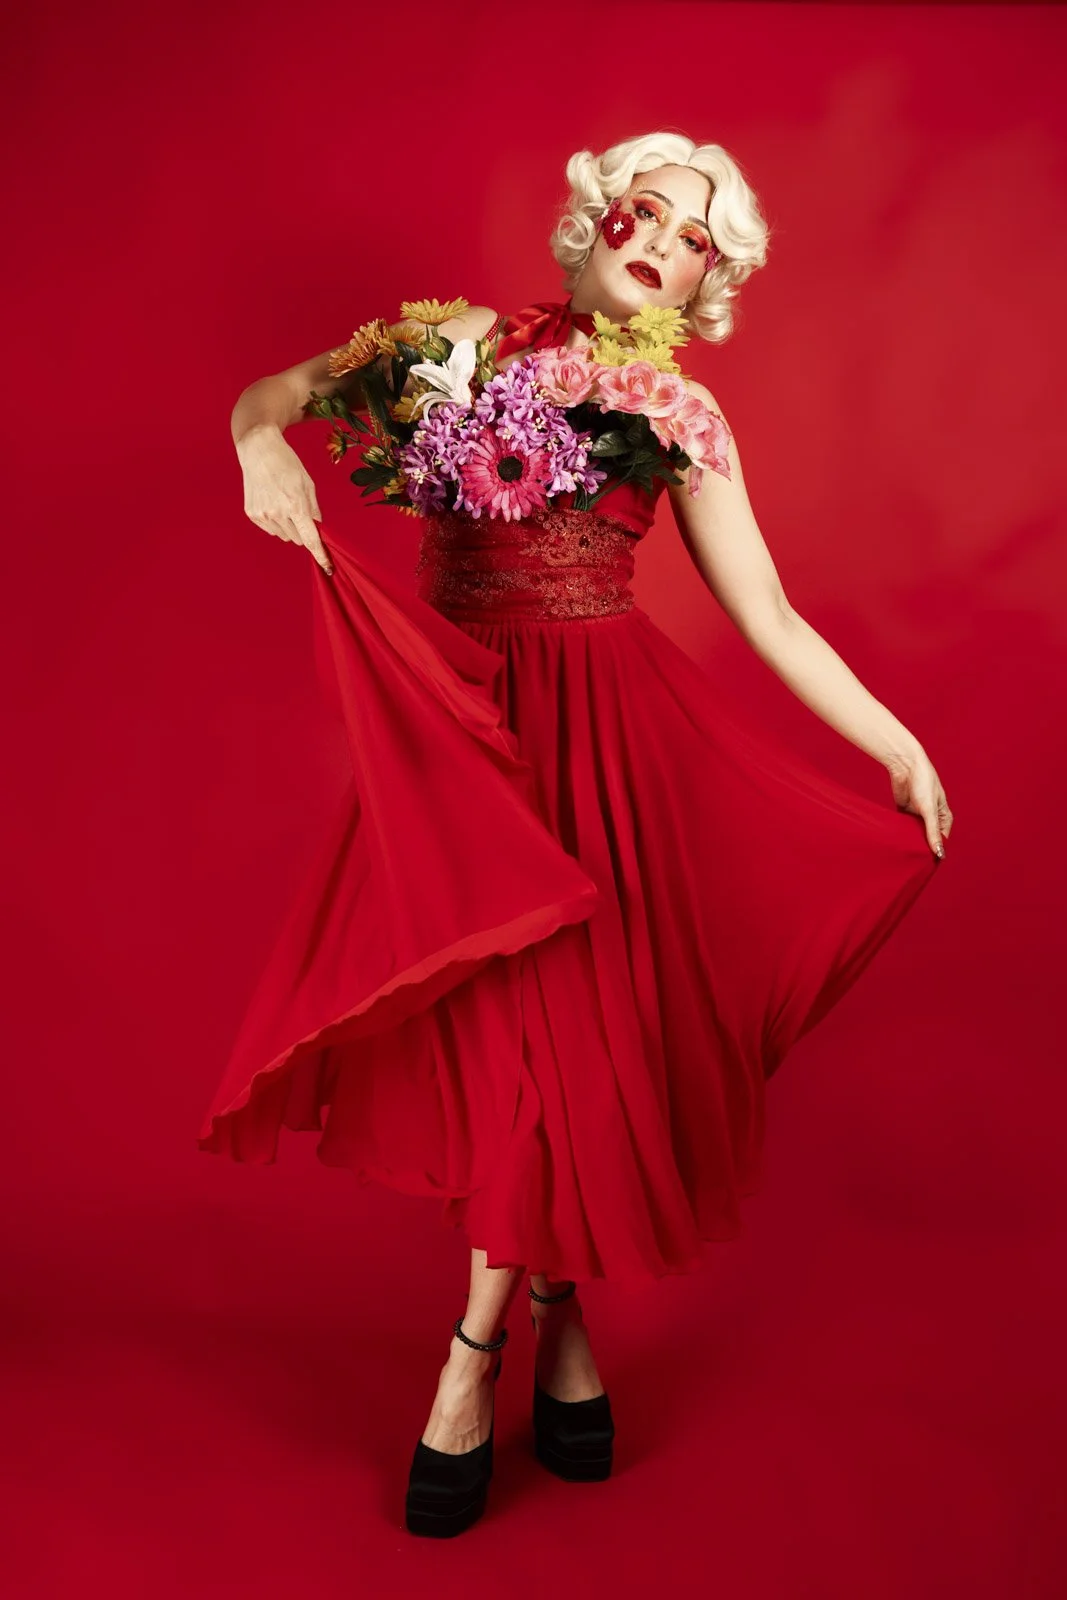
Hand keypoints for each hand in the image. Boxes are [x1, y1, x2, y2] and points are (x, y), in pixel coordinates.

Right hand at [237, 425, 332, 574]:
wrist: (258, 450)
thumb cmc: (286, 463)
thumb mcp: (307, 482)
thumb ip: (314, 508)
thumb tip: (317, 527)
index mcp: (295, 505)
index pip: (310, 538)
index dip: (320, 554)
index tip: (327, 567)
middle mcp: (278, 513)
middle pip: (299, 539)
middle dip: (304, 530)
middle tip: (299, 511)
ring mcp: (263, 515)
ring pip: (285, 536)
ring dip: (289, 527)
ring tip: (284, 503)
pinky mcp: (252, 514)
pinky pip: (271, 530)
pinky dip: (276, 522)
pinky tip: (273, 503)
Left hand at [885, 748, 952, 858]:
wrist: (905, 765)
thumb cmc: (923, 783)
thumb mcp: (929, 810)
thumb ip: (932, 832)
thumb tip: (939, 853)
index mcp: (944, 816)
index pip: (941, 840)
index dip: (935, 852)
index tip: (926, 865)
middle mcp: (932, 817)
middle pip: (927, 838)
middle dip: (921, 848)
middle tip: (914, 863)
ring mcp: (917, 814)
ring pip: (914, 833)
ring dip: (910, 840)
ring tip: (904, 854)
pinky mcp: (904, 811)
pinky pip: (903, 826)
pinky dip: (900, 832)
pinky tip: (895, 842)